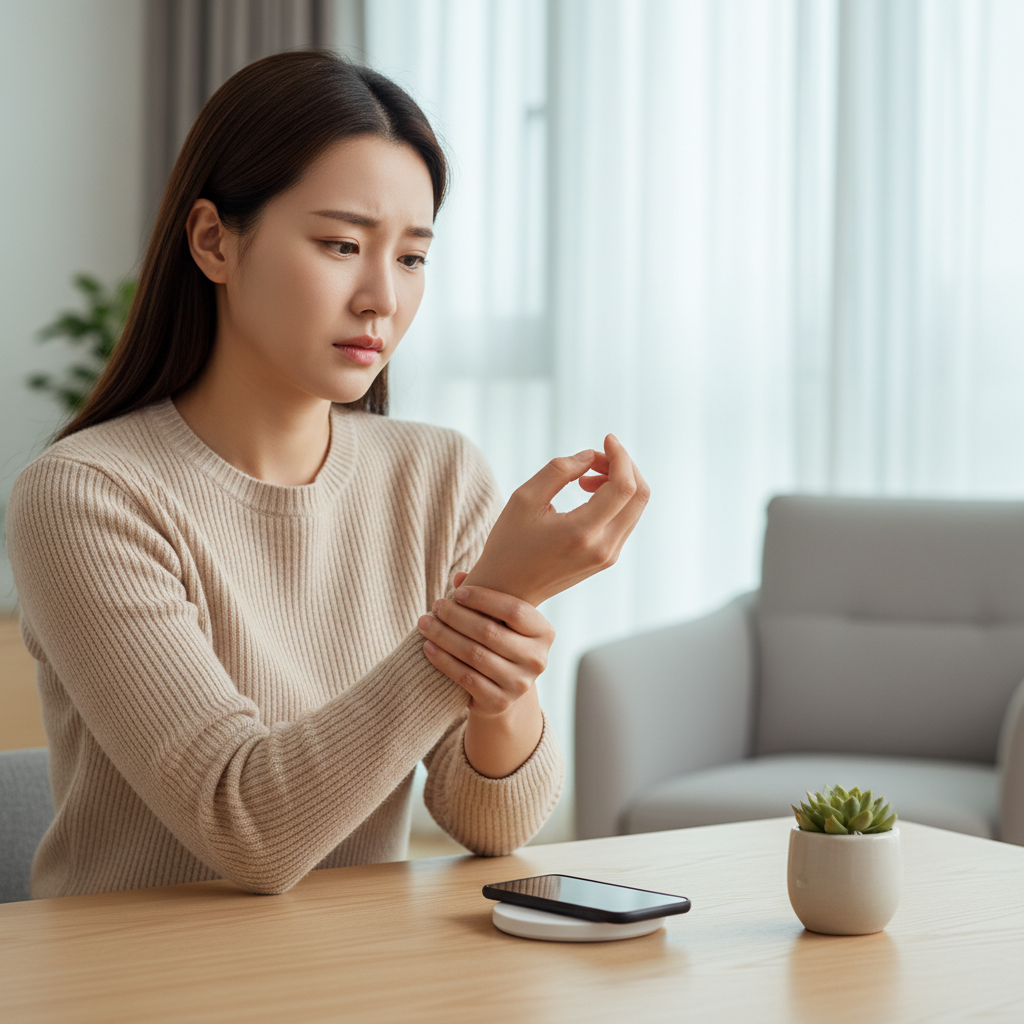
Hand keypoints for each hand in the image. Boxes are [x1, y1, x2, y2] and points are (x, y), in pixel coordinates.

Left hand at [417, 574, 553, 715]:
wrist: (502, 689)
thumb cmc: (499, 642)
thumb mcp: (499, 620)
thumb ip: (484, 598)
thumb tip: (459, 578)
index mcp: (544, 633)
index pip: (515, 610)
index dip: (484, 599)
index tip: (457, 592)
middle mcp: (537, 660)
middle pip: (490, 632)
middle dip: (457, 616)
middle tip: (436, 606)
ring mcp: (519, 684)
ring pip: (474, 654)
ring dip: (444, 636)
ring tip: (425, 623)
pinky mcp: (499, 702)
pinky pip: (465, 677)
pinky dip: (443, 660)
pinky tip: (428, 647)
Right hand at [464, 434, 648, 605]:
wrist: (506, 591)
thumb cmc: (509, 544)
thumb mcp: (524, 498)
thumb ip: (559, 470)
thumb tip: (590, 456)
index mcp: (582, 532)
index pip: (625, 487)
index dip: (620, 456)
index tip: (605, 439)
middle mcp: (603, 548)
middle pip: (640, 495)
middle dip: (624, 466)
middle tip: (594, 458)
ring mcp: (608, 556)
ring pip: (635, 508)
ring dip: (619, 482)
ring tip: (584, 479)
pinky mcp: (606, 559)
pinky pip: (625, 520)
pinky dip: (615, 500)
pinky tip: (588, 494)